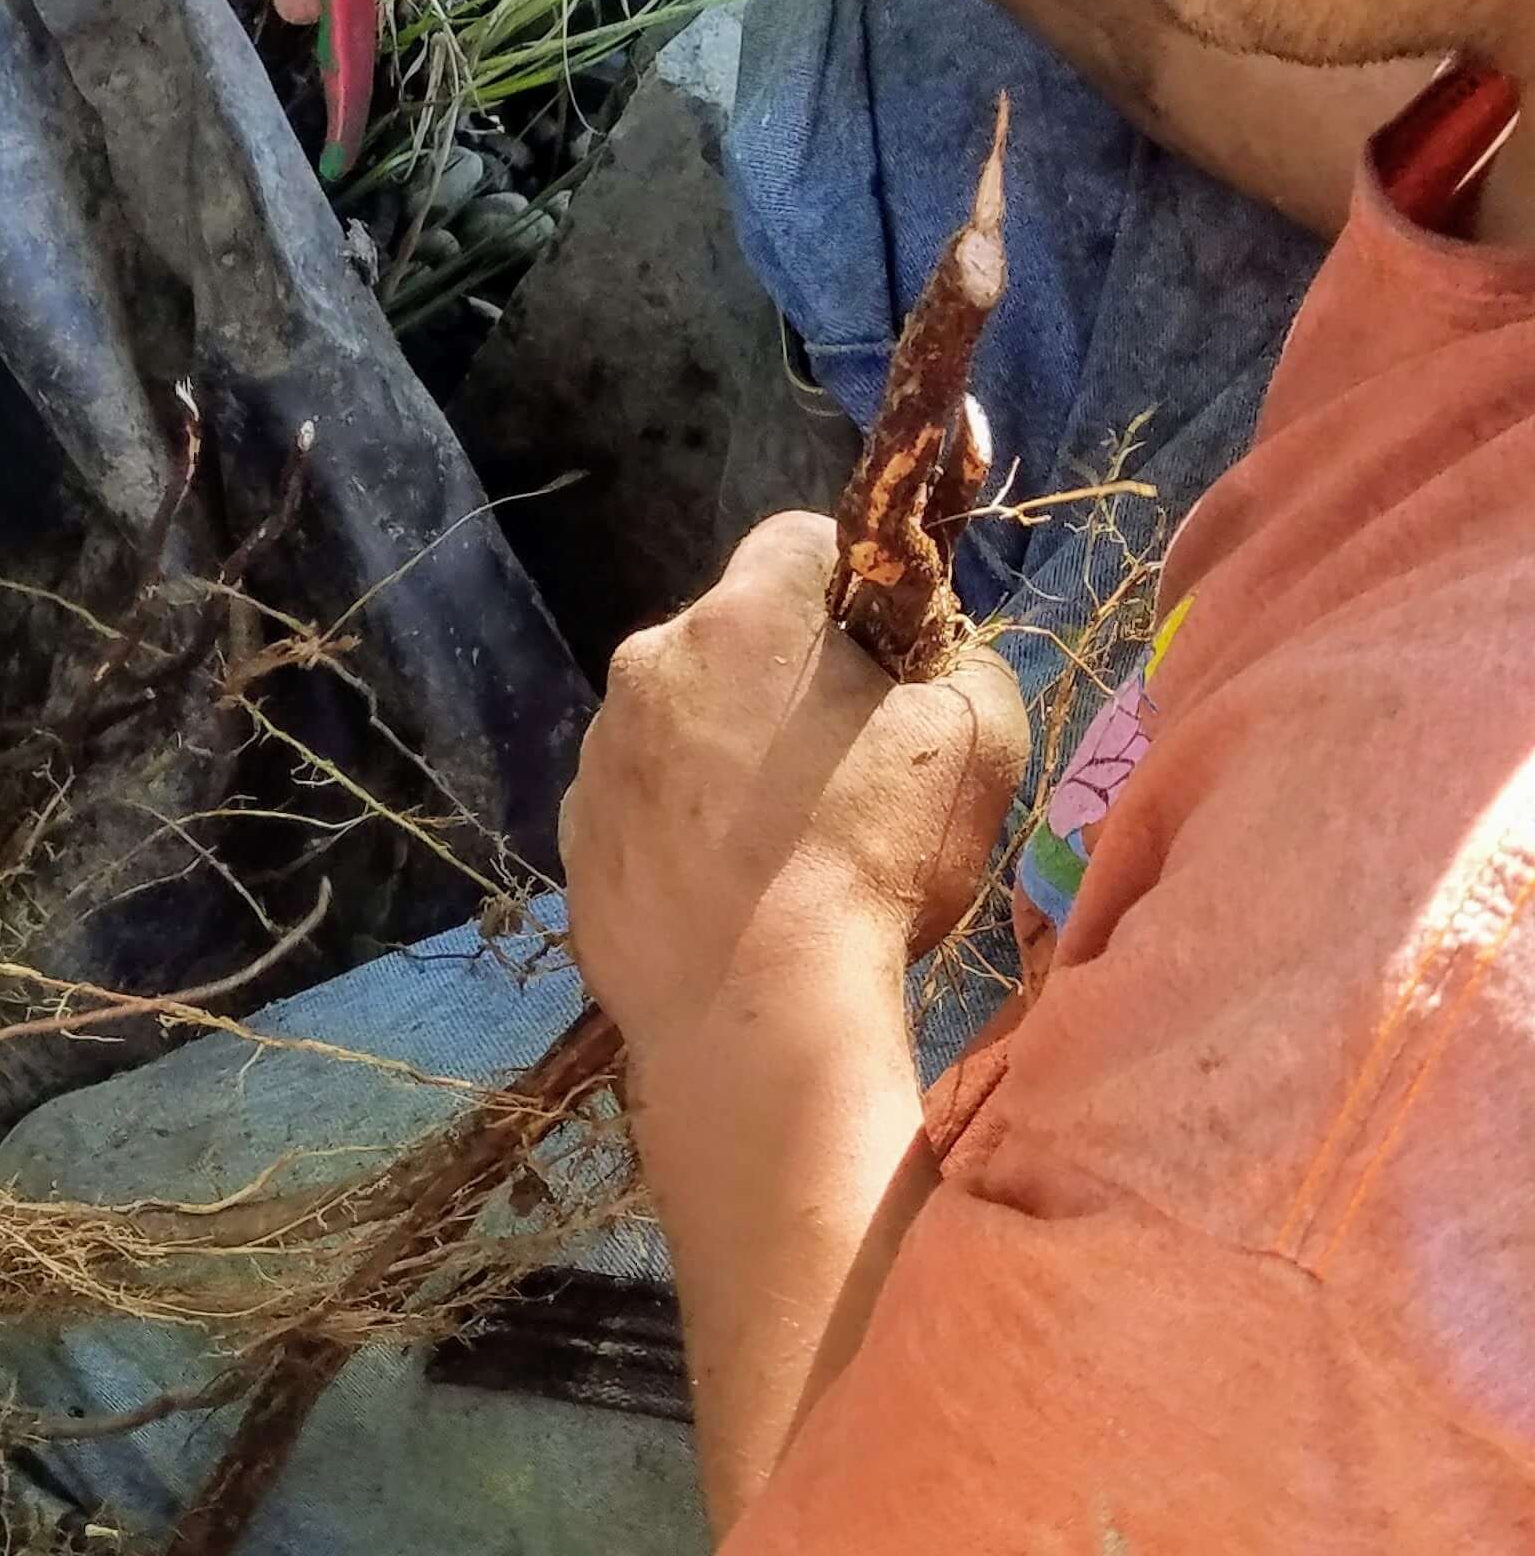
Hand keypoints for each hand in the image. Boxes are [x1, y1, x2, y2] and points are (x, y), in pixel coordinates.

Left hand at [557, 513, 1029, 1070]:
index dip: (849, 590)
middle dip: (781, 678)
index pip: (797, 541)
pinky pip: (639, 803)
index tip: (879, 658)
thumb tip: (935, 654)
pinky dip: (677, 828)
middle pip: (729, 637)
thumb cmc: (874, 862)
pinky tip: (726, 891)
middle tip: (837, 766)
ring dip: (722, 754)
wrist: (755, 1013)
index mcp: (745, 616)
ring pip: (676, 721)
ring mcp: (598, 754)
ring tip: (779, 846)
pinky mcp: (574, 838)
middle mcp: (649, 663)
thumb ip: (966, 660)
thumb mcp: (980, 740)